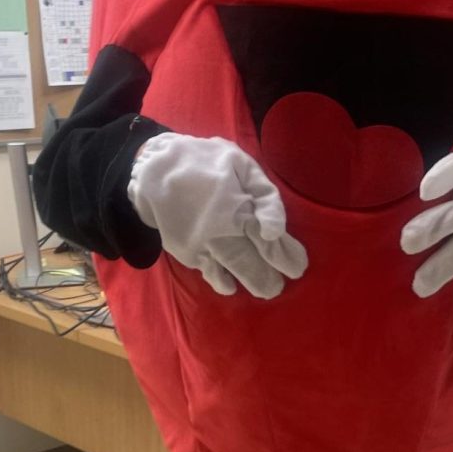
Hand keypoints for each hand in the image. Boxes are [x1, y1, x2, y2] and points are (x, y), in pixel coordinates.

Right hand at [128, 133, 306, 298]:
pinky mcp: (186, 250)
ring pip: (231, 270)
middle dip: (269, 277)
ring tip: (267, 290)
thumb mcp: (242, 165)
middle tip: (280, 285)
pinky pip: (207, 270)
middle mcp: (223, 233)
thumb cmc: (206, 161)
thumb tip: (275, 231)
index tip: (298, 267)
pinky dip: (220, 281)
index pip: (269, 242)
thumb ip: (264, 195)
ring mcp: (203, 245)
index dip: (285, 257)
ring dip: (251, 281)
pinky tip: (230, 286)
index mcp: (241, 209)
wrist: (154, 166)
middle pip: (251, 263)